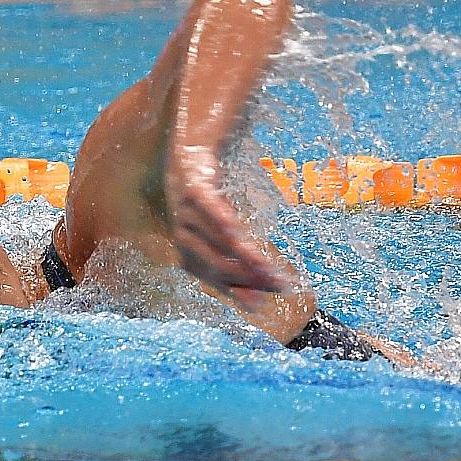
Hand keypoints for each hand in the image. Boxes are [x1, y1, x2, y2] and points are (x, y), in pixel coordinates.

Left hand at [165, 144, 310, 322]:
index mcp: (189, 254)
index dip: (239, 292)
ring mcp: (186, 212)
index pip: (216, 279)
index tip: (262, 304)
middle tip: (276, 283)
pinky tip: (236, 231)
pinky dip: (221, 219)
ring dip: (243, 254)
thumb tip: (267, 289)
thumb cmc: (210, 202)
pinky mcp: (193, 188)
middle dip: (246, 277)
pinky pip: (208, 206)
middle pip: (215, 264)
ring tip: (267, 266)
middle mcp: (184, 237)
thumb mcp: (224, 234)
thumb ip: (239, 260)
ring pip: (216, 239)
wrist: (191, 155)